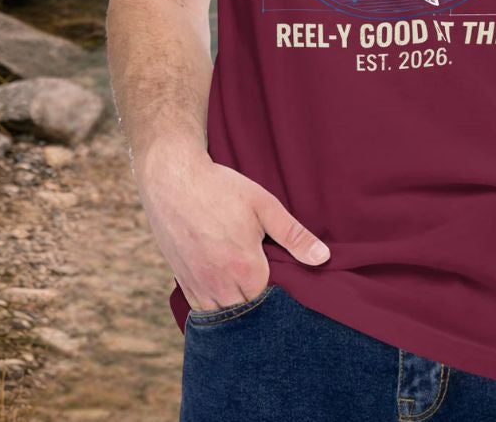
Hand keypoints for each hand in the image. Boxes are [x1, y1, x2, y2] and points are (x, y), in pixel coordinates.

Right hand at [134, 140, 330, 311]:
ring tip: (249, 291)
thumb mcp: (263, 205)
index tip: (287, 283)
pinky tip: (226, 294)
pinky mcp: (182, 281)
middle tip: (271, 288)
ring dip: (237, 309)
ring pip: (223, 316)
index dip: (282, 296)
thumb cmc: (221, 189)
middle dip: (260, 306)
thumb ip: (294, 236)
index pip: (272, 303)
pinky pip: (201, 310)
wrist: (173, 179)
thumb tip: (323, 258)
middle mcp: (220, 285)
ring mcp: (198, 286)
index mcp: (245, 269)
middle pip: (248, 314)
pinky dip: (215, 308)